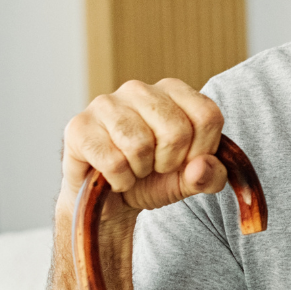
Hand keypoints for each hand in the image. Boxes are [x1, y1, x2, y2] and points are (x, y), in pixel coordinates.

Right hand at [60, 79, 228, 219]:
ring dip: (141, 171)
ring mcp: (106, 104)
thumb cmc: (153, 179)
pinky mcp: (79, 126)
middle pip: (176, 132)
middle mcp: (140, 89)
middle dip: (169, 162)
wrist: (110, 200)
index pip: (208, 116)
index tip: (185, 161)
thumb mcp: (191, 179)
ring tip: (133, 168)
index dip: (202, 150)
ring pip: (140, 146)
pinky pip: (113, 162)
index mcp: (174, 91)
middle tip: (154, 166)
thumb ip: (211, 175)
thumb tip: (201, 166)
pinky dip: (119, 180)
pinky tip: (114, 176)